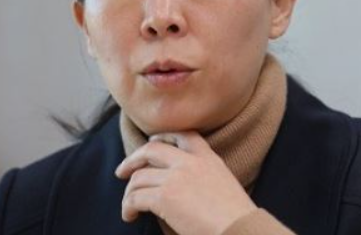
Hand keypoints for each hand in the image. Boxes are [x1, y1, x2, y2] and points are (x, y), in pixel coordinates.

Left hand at [115, 131, 256, 234]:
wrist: (238, 228)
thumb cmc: (234, 214)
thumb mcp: (223, 181)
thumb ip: (203, 173)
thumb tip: (182, 182)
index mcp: (207, 157)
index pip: (182, 135)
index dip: (163, 136)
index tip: (152, 142)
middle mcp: (190, 162)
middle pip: (152, 149)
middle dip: (132, 159)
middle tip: (122, 171)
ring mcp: (176, 178)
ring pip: (139, 177)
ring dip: (129, 192)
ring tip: (128, 206)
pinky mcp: (165, 197)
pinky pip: (136, 197)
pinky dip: (128, 207)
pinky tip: (130, 216)